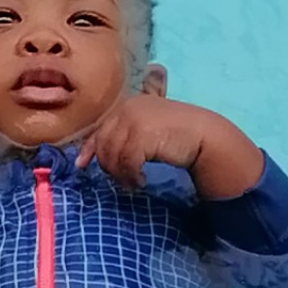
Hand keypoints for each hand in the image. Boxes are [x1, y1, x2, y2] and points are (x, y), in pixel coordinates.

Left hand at [77, 94, 264, 196]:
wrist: (205, 136)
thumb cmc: (177, 135)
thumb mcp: (147, 129)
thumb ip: (124, 134)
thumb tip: (89, 155)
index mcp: (127, 104)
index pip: (100, 128)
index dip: (89, 148)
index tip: (82, 165)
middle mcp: (128, 108)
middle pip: (104, 144)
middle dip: (109, 166)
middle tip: (123, 180)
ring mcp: (134, 120)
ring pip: (113, 155)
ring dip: (121, 175)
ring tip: (133, 183)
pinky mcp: (142, 134)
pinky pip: (126, 162)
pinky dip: (131, 176)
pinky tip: (141, 181)